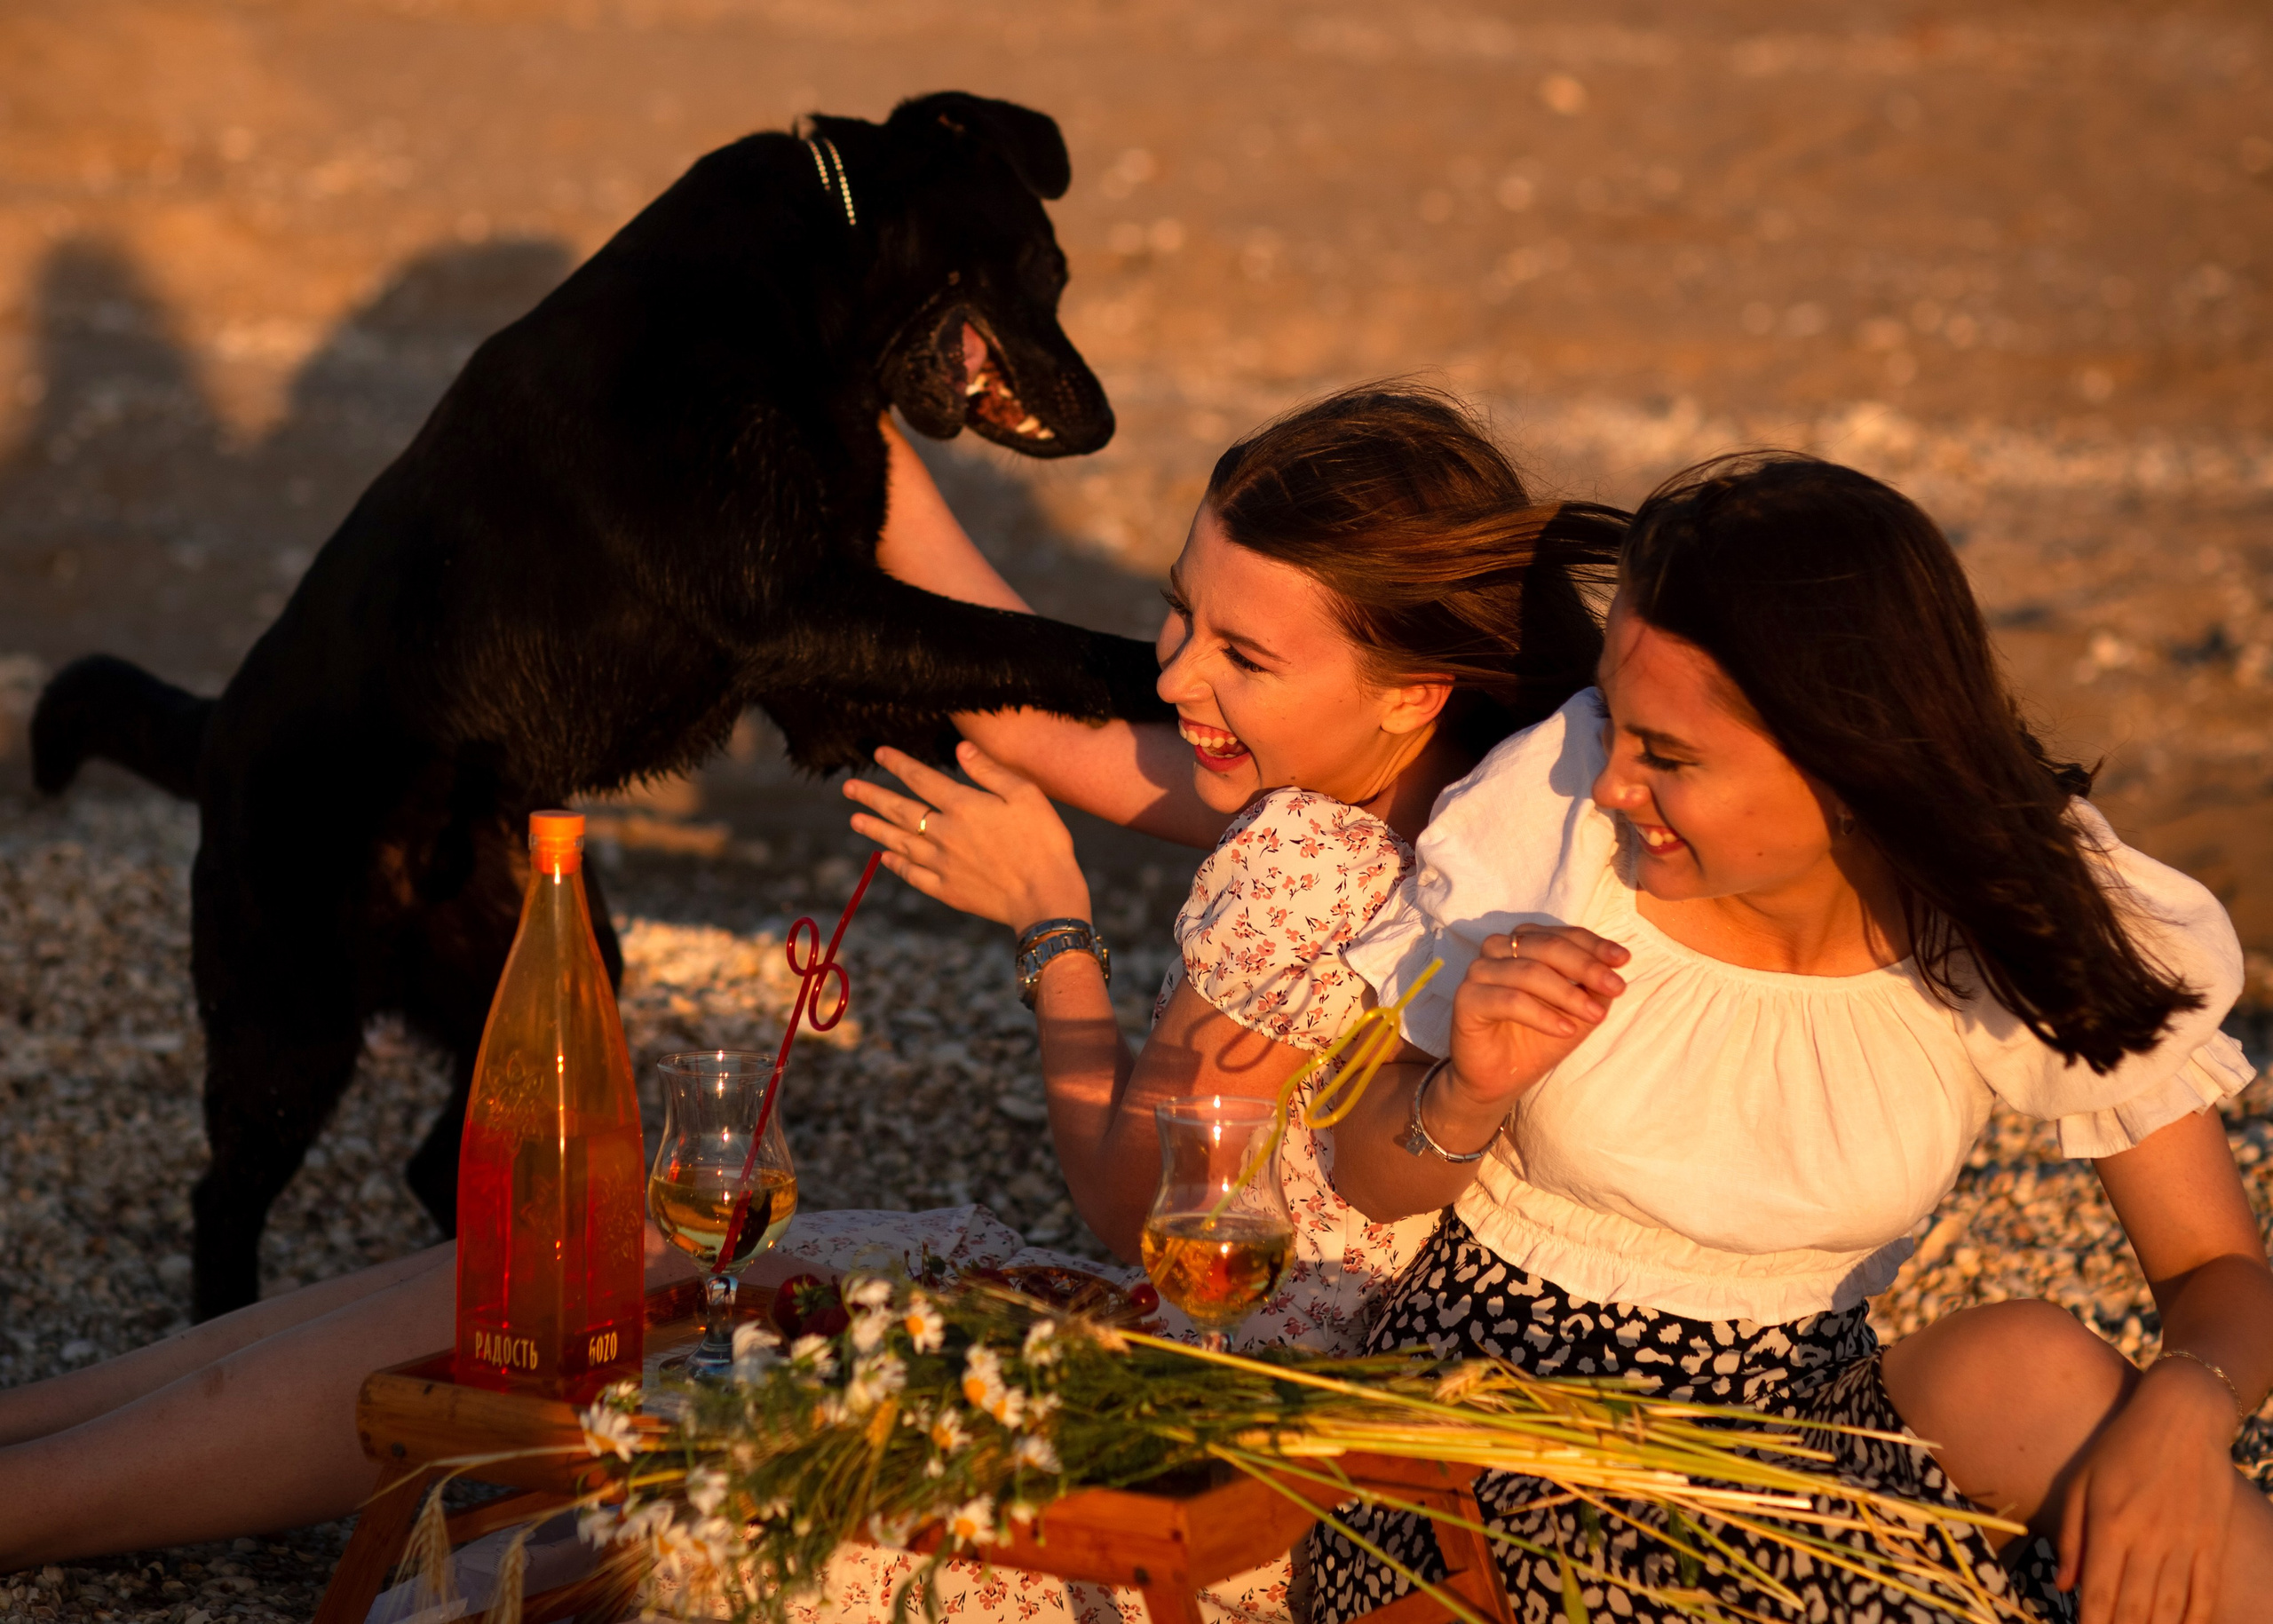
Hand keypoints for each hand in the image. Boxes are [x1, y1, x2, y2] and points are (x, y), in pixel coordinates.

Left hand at [843, 741, 1091, 929]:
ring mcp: (941, 864)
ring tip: (854, 820)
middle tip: (848, 788)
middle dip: (872, 796)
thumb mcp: (1025, 795)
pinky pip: (912, 874)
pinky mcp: (945, 890)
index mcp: (963, 806)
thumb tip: (961, 749)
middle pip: (900, 810)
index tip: (878, 753)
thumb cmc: (1043, 841)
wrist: (1044, 897)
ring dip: (875, 829)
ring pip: (898, 842)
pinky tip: (884, 858)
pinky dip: (895, 864)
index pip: (921, 778)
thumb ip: (989, 771)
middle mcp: (944, 833)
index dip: (898, 764)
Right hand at [1442, 924, 1628, 1115]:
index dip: (1594, 945)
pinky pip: (1510, 1000)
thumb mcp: (1576, 1012)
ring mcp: (1479, 971)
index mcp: (1524, 943)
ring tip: (1595, 1016)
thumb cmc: (1536, 1039)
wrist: (1499, 1079)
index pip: (1562, 935)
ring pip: (1529, 971)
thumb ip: (1591, 988)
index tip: (1623, 960)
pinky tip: (1565, 1030)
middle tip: (1616, 988)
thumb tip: (1613, 968)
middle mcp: (1498, 949)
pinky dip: (1542, 1014)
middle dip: (1586, 966)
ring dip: (1568, 994)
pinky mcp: (1466, 998)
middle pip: (1547, 947)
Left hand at [2056, 1358, 2238, 1622]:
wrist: (2183, 1417)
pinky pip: (2205, 1593)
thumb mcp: (2082, 1481)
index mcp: (2110, 1525)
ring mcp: (2185, 1543)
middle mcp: (2148, 1540)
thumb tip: (2064, 1586)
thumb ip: (2073, 1536)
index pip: (2099, 1595)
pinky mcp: (2212, 1542)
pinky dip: (2195, 1619)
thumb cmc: (2121, 1446)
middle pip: (2134, 1609)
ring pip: (2170, 1608)